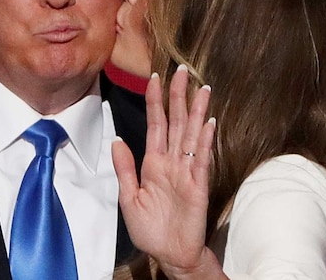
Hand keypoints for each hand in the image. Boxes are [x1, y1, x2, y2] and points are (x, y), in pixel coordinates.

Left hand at [113, 65, 223, 278]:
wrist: (169, 255)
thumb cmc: (151, 230)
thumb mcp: (129, 198)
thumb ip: (125, 168)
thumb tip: (117, 139)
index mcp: (154, 163)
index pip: (156, 124)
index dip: (155, 101)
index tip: (156, 77)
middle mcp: (172, 162)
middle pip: (176, 122)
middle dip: (178, 96)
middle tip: (183, 71)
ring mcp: (187, 172)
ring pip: (192, 134)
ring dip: (197, 112)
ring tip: (202, 89)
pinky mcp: (198, 185)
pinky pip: (201, 159)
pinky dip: (204, 140)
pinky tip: (208, 122)